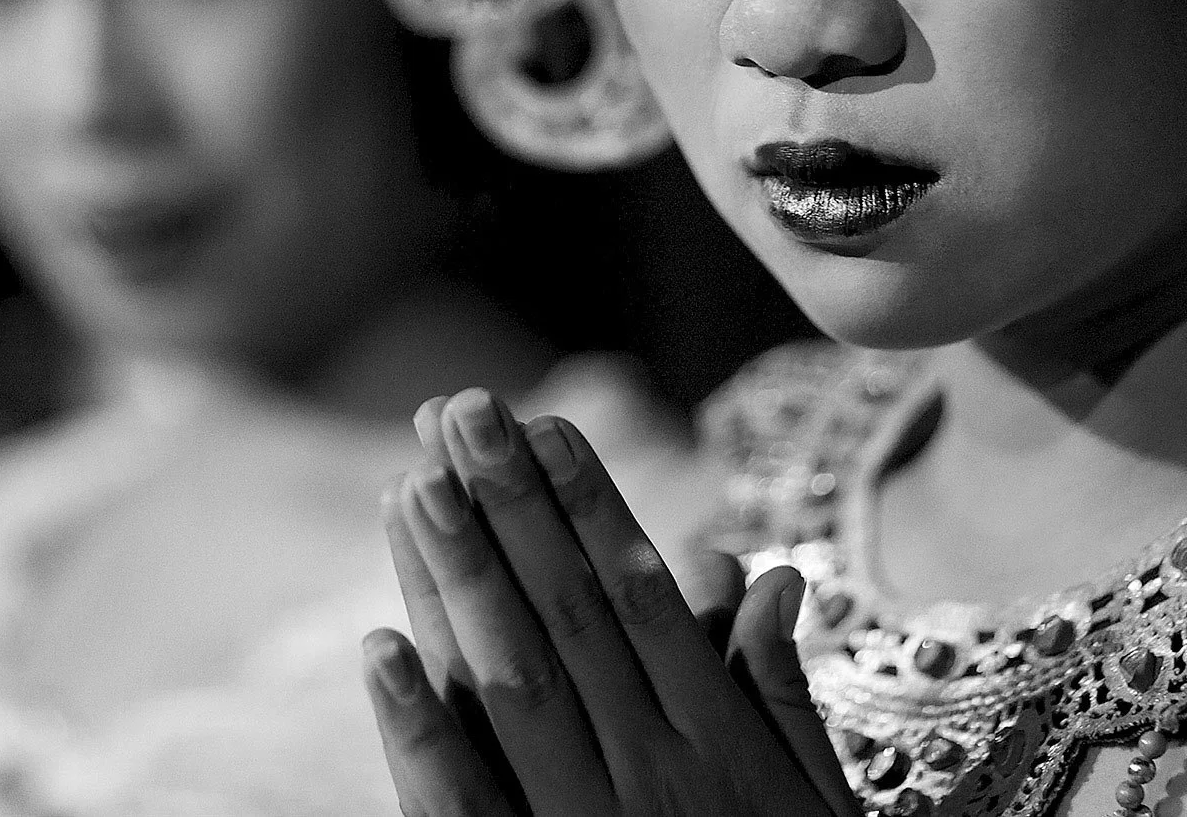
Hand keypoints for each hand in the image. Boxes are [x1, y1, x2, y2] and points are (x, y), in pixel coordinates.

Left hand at [366, 388, 859, 816]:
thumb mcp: (813, 808)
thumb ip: (781, 700)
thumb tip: (764, 574)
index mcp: (715, 748)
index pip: (638, 601)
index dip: (590, 508)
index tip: (546, 423)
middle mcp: (648, 779)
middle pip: (564, 622)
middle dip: (508, 508)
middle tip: (456, 409)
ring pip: (511, 689)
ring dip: (456, 583)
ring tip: (412, 485)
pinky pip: (463, 809)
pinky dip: (418, 730)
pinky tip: (374, 648)